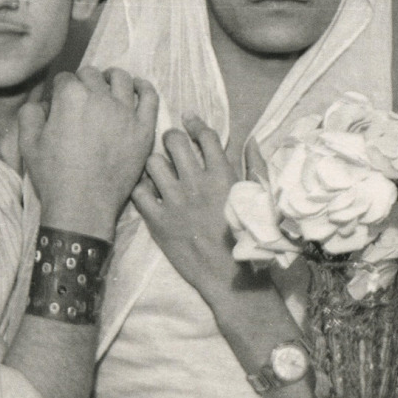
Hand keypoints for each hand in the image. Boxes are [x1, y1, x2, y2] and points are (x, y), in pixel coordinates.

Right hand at [18, 67, 157, 240]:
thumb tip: (44, 103)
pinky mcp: (144, 128)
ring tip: (108, 84)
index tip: (61, 100)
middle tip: (83, 97)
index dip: (61, 89)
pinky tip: (136, 88)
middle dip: (84, 82)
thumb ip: (31, 113)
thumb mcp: (28, 143)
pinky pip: (150, 97)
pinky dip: (143, 87)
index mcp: (70, 97)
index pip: (66, 79)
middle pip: (92, 75)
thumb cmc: (54, 176)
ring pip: (121, 79)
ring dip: (111, 78)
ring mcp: (125, 112)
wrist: (83, 204)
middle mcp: (100, 97)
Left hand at [131, 114, 240, 305]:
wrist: (232, 276)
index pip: (204, 135)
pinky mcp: (158, 221)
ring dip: (156, 163)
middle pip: (173, 140)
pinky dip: (141, 189)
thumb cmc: (249, 236)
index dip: (195, 123)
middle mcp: (196, 183)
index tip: (189, 121)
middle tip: (172, 145)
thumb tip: (251, 140)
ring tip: (160, 170)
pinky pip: (139, 192)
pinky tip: (149, 192)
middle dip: (172, 138)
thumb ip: (255, 165)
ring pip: (152, 162)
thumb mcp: (258, 197)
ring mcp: (175, 202)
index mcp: (222, 174)